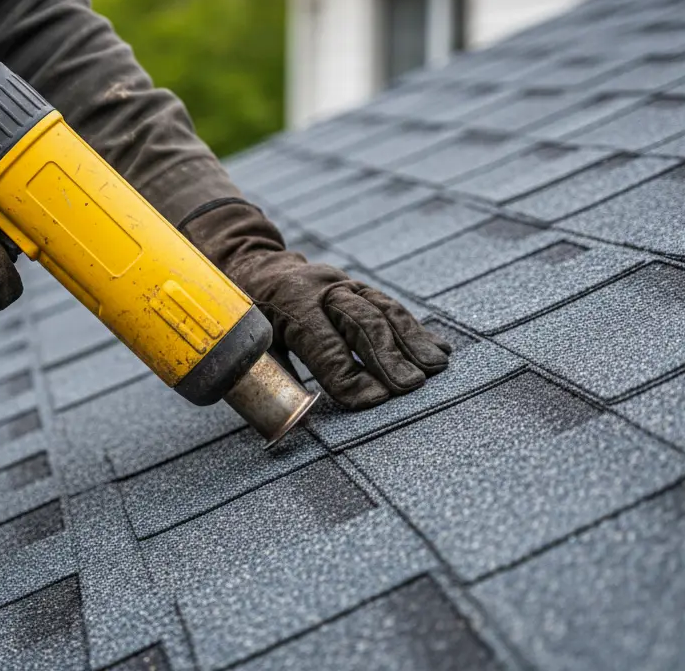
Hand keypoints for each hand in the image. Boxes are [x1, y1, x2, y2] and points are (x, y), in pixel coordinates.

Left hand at [184, 201, 450, 408]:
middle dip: (389, 357)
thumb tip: (294, 423)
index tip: (374, 402)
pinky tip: (438, 347)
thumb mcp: (246, 342)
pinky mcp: (358, 286)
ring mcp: (342, 283)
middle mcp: (320, 288)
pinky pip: (390, 306)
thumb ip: (271, 377)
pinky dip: (416, 329)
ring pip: (384, 310)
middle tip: (410, 388)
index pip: (323, 344)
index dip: (348, 375)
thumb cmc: (245, 314)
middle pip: (362, 322)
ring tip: (436, 368)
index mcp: (288, 303)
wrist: (250, 262)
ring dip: (412, 341)